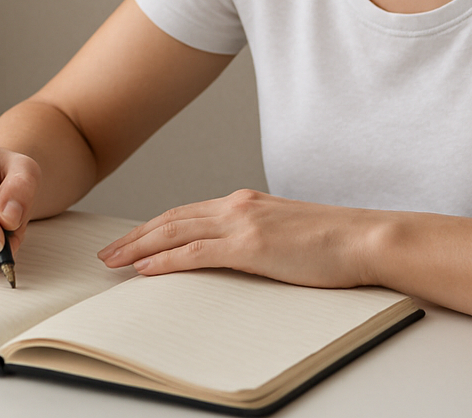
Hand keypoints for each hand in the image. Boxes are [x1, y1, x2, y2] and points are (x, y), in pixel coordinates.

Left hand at [96, 189, 380, 287]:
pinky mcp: (250, 245)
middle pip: (172, 219)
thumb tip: (240, 252)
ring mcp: (242, 223)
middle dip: (136, 236)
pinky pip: (196, 253)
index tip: (133, 240)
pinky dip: (166, 260)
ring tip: (114, 261)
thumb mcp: (287, 232)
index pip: (187, 212)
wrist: (364, 238)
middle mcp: (238, 205)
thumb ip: (259, 235)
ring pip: (175, 232)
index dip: (155, 226)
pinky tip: (145, 269)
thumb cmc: (335, 240)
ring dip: (139, 247)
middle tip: (107, 251)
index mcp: (246, 202)